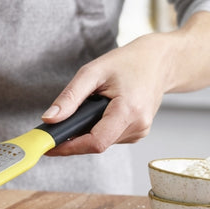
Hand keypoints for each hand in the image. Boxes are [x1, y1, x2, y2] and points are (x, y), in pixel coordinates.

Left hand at [41, 12, 209, 156]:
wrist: (161, 61)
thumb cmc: (129, 62)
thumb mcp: (93, 71)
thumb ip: (70, 97)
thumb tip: (50, 118)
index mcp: (128, 111)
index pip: (95, 142)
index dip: (69, 147)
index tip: (48, 147)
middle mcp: (138, 126)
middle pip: (96, 143)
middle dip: (75, 135)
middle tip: (59, 121)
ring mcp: (140, 131)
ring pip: (102, 141)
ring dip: (88, 128)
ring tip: (91, 103)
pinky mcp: (138, 132)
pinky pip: (110, 136)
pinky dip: (99, 127)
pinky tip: (102, 109)